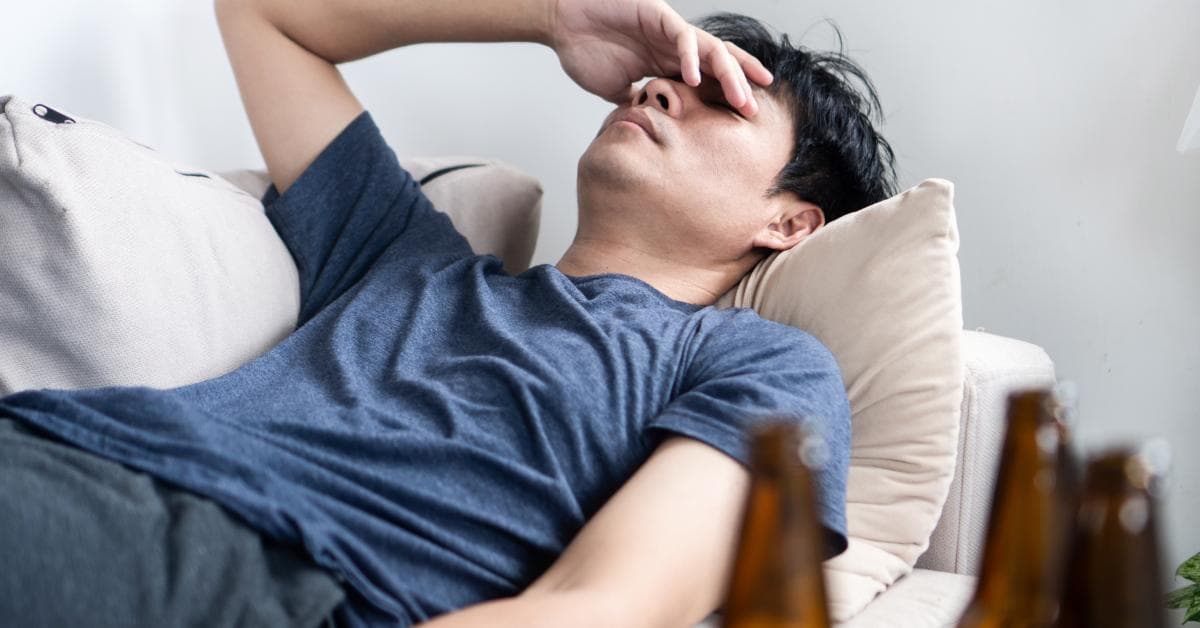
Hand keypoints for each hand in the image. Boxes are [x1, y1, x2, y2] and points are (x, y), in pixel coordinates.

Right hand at [548, 0, 772, 115]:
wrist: (560, 23)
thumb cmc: (583, 50)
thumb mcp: (614, 88)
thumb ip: (633, 103)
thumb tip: (642, 127)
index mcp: (666, 62)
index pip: (708, 79)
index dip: (728, 94)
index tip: (746, 118)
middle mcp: (673, 45)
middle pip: (720, 62)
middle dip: (741, 85)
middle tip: (755, 111)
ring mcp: (667, 28)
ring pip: (710, 49)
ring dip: (728, 74)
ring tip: (739, 97)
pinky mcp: (656, 13)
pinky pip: (682, 35)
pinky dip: (691, 56)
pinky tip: (695, 77)